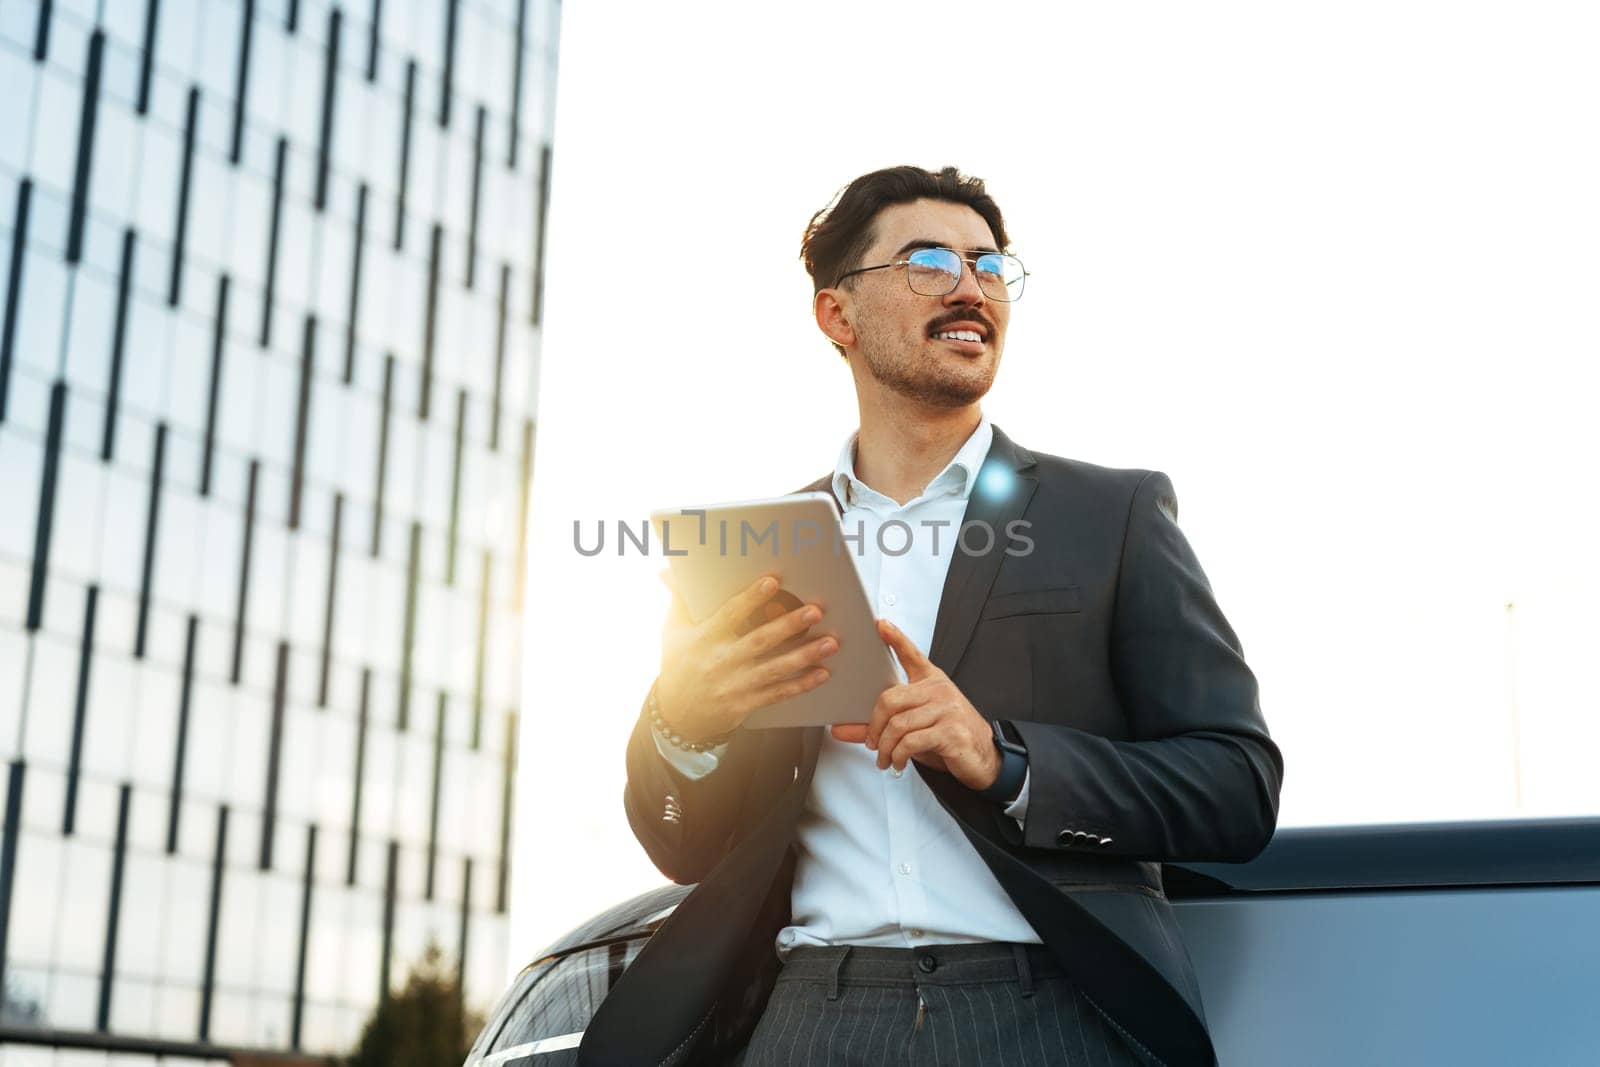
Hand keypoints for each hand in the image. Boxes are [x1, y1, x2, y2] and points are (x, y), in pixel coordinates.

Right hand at [656, 571, 838, 742]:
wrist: (675, 717)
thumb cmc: (677, 667)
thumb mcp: (673, 633)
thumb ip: (679, 601)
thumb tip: (667, 571)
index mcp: (703, 639)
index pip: (729, 615)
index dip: (750, 599)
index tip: (772, 582)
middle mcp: (721, 662)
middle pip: (759, 642)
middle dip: (789, 626)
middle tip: (815, 611)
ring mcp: (735, 685)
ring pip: (774, 669)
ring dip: (804, 656)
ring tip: (830, 642)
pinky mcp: (746, 704)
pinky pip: (778, 694)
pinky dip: (801, 685)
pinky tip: (822, 674)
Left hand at [830, 619, 1000, 790]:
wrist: (983, 756)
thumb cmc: (947, 735)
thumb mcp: (914, 726)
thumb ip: (877, 726)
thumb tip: (839, 729)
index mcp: (931, 681)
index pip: (912, 655)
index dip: (896, 638)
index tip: (880, 624)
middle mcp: (939, 691)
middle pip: (890, 699)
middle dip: (874, 727)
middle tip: (872, 744)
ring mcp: (947, 710)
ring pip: (899, 725)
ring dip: (886, 748)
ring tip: (885, 758)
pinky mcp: (951, 732)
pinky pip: (912, 742)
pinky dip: (899, 756)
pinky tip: (899, 762)